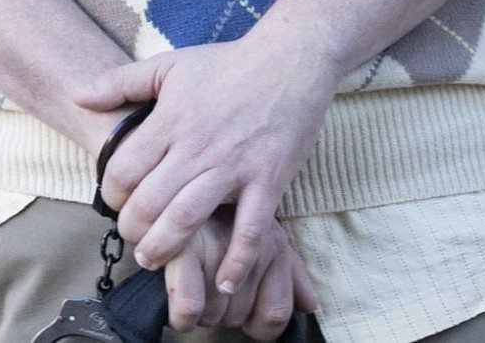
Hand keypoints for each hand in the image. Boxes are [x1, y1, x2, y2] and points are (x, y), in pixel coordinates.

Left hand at [77, 34, 338, 290]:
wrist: (293, 58)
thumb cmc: (230, 63)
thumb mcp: (171, 64)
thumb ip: (121, 82)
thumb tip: (77, 96)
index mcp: (171, 121)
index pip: (122, 172)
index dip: (111, 194)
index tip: (119, 200)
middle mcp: (198, 148)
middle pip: (148, 204)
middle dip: (131, 229)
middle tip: (135, 235)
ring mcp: (234, 166)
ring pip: (187, 220)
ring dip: (164, 248)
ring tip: (157, 257)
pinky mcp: (268, 179)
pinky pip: (251, 229)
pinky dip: (237, 259)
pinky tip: (224, 280)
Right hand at [162, 206, 320, 338]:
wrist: (187, 158)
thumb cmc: (225, 209)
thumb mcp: (266, 236)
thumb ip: (290, 274)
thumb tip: (310, 305)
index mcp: (275, 246)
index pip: (276, 313)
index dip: (257, 325)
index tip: (238, 313)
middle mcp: (255, 246)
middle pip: (239, 317)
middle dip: (220, 314)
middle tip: (205, 290)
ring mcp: (222, 244)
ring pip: (214, 316)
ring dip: (198, 314)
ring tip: (189, 287)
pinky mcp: (184, 246)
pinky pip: (191, 307)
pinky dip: (183, 316)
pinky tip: (175, 302)